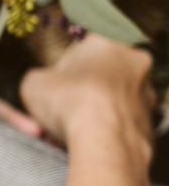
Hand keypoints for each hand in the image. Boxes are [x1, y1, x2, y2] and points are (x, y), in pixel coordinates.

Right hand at [20, 34, 154, 157]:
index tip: (52, 90)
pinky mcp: (152, 120)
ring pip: (112, 99)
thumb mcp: (33, 84)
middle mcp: (134, 62)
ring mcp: (146, 92)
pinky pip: (122, 122)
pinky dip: (107, 129)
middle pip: (98, 75)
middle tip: (60, 110)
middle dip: (80, 90)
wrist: (105, 143)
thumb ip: (38, 77)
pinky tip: (90, 139)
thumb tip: (42, 84)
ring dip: (94, 110)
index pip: (77, 51)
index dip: (60, 72)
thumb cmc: (69, 104)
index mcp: (106, 42)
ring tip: (72, 129)